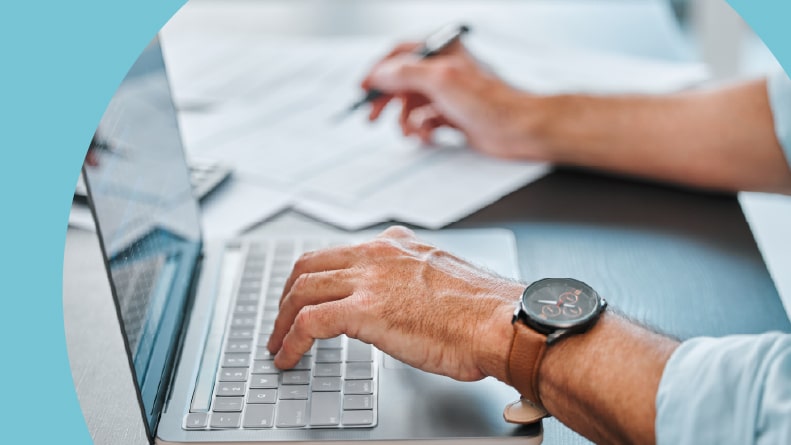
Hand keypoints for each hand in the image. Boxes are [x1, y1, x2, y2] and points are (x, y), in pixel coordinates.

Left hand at [266, 226, 520, 381]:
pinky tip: (287, 358)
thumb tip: (403, 302)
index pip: (340, 252)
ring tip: (277, 343)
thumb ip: (415, 280)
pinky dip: (289, 341)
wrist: (504, 322)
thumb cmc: (486, 312)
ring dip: (281, 320)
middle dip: (287, 294)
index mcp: (397, 244)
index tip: (308, 296)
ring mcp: (369, 278)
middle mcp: (378, 253)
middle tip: (281, 319)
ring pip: (301, 290)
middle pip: (309, 265)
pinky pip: (308, 322)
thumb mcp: (444, 278)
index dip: (315, 277)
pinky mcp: (365, 309)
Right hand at [362, 41, 548, 159]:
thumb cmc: (491, 101)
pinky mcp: (454, 116)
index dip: (379, 72)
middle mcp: (444, 71)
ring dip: (406, 120)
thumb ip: (404, 74)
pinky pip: (425, 122)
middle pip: (402, 82)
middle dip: (388, 101)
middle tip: (373, 117)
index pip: (400, 55)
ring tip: (409, 131)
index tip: (364, 88)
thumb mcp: (440, 80)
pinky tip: (427, 136)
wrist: (518, 129)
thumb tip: (379, 75)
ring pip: (412, 105)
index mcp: (442, 52)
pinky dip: (422, 130)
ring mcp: (448, 95)